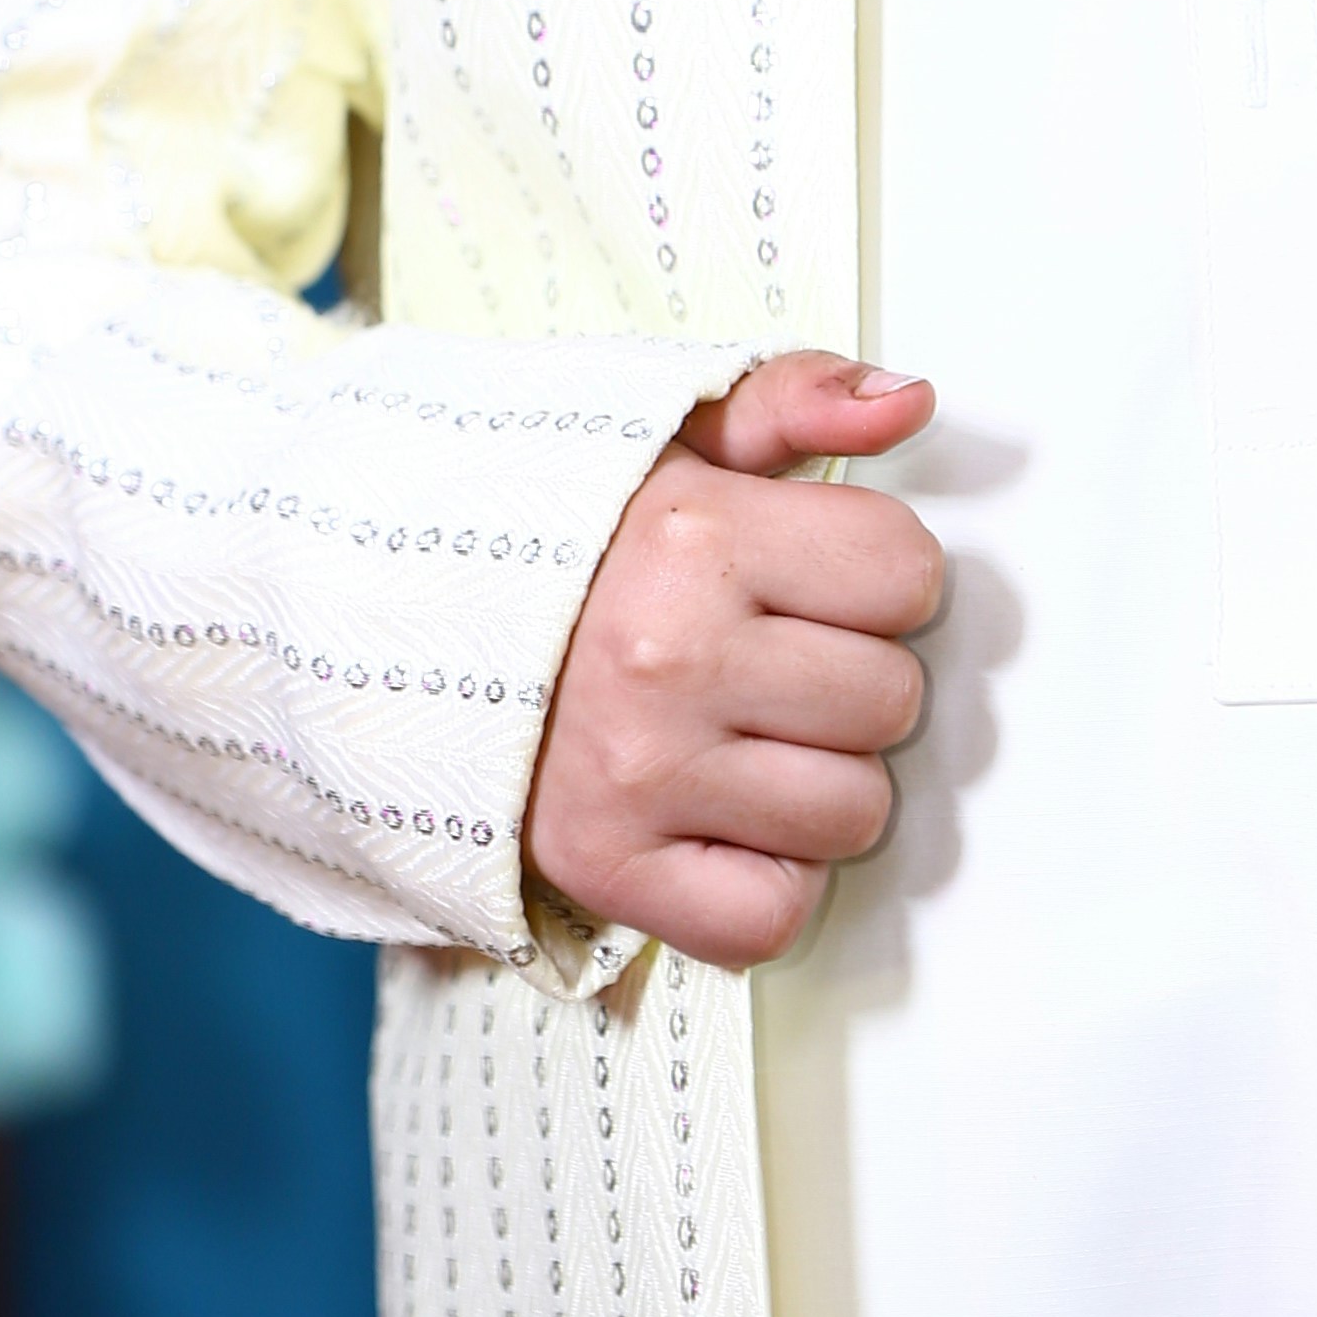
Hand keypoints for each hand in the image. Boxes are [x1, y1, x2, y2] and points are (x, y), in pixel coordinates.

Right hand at [526, 353, 944, 967]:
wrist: (406, 629)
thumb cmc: (568, 540)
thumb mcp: (677, 437)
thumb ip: (800, 401)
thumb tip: (911, 402)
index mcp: (699, 536)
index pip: (906, 573)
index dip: (878, 576)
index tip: (818, 578)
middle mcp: (669, 656)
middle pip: (891, 698)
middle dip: (851, 678)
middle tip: (772, 660)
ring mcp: (637, 774)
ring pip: (853, 812)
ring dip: (820, 784)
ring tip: (745, 735)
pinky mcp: (608, 871)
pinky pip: (772, 915)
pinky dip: (766, 884)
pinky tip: (724, 819)